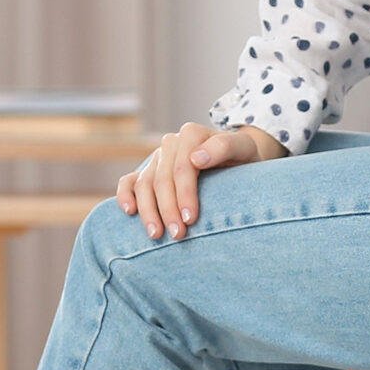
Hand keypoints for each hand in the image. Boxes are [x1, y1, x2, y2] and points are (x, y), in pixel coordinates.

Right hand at [116, 121, 285, 239]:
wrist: (239, 157)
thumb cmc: (244, 155)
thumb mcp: (244, 148)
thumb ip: (224, 147)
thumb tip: (196, 158)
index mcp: (191, 134)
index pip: (182, 168)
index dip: (184, 194)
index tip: (190, 219)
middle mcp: (171, 144)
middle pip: (162, 179)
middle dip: (167, 209)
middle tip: (177, 235)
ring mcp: (158, 158)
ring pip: (144, 183)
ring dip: (148, 210)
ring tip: (156, 235)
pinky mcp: (149, 171)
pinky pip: (130, 181)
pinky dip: (126, 195)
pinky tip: (129, 211)